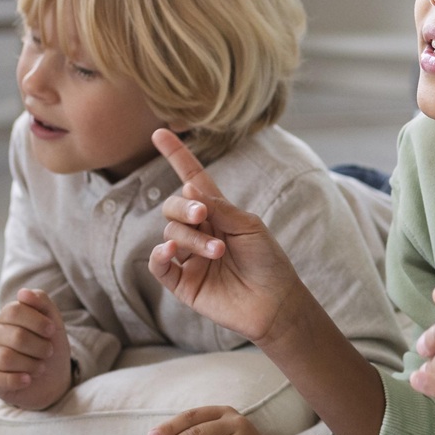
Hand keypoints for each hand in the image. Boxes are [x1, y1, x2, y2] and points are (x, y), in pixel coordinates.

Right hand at [0, 289, 72, 409]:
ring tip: (40, 367)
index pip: (14, 311)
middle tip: (48, 352)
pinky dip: (17, 380)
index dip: (37, 321)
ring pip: (6, 358)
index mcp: (6, 317)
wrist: (53, 378)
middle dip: (40, 346)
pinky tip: (28, 379)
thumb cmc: (49, 345)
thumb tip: (23, 292)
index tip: (52, 331)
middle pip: (16, 336)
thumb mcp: (52, 321)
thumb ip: (41, 302)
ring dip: (32, 365)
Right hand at [147, 130, 305, 346]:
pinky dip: (161, 253)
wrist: (275, 302)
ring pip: (171, 233)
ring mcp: (188, 257)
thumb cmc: (268, 261)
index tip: (160, 132)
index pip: (190, 178)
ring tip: (218, 251)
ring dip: (192, 238)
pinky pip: (159, 264)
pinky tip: (173, 250)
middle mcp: (198, 231)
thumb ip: (219, 207)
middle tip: (204, 216)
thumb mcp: (248, 225)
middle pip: (173, 207)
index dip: (176, 156)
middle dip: (185, 208)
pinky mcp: (182, 282)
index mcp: (217, 212)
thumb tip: (188, 191)